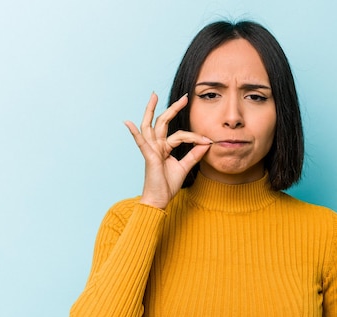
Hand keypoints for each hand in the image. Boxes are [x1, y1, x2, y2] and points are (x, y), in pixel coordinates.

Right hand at [124, 92, 212, 208]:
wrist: (159, 200)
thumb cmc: (167, 185)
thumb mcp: (184, 167)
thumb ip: (194, 155)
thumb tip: (206, 144)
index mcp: (164, 148)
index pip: (180, 135)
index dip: (195, 137)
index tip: (208, 140)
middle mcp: (156, 146)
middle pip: (163, 122)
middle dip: (173, 108)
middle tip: (184, 97)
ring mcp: (151, 150)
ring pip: (150, 126)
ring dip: (151, 110)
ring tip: (153, 96)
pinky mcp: (149, 157)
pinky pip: (141, 143)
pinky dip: (134, 132)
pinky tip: (128, 123)